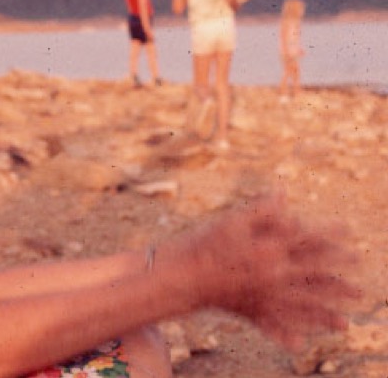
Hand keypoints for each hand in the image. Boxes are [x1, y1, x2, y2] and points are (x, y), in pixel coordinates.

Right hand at [172, 195, 359, 348]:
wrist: (181, 275)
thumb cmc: (203, 243)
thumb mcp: (232, 220)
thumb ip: (261, 210)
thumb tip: (284, 195)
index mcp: (270, 249)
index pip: (308, 240)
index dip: (330, 234)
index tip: (349, 231)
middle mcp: (272, 275)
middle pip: (314, 274)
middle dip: (338, 276)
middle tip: (358, 274)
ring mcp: (263, 295)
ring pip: (302, 305)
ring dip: (325, 312)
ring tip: (346, 319)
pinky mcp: (249, 310)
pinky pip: (275, 323)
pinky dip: (288, 333)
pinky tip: (301, 343)